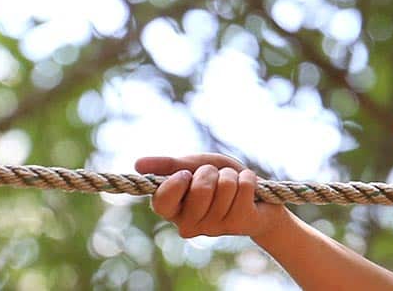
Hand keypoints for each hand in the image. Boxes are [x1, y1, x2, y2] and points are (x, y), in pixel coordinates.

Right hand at [136, 154, 291, 239]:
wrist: (255, 196)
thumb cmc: (218, 180)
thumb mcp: (193, 166)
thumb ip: (168, 165)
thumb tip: (138, 164)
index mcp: (173, 211)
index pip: (161, 201)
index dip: (175, 184)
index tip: (185, 174)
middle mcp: (190, 224)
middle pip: (200, 189)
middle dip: (211, 173)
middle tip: (215, 178)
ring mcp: (216, 227)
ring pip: (225, 185)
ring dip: (231, 176)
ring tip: (232, 186)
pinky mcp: (241, 224)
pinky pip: (244, 186)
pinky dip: (248, 178)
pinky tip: (248, 191)